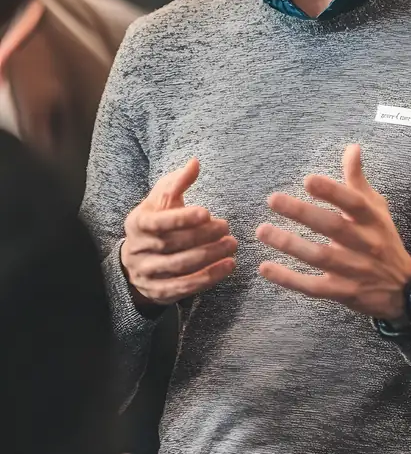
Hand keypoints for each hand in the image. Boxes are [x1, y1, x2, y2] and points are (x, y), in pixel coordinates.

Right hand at [121, 157, 236, 305]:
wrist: (135, 259)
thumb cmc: (155, 220)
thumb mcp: (161, 199)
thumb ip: (179, 181)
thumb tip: (195, 162)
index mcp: (138, 223)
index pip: (159, 222)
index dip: (182, 219)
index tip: (207, 212)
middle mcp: (139, 249)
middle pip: (173, 244)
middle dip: (203, 236)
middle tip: (227, 228)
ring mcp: (148, 273)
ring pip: (180, 267)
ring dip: (209, 257)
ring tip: (232, 245)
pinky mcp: (159, 291)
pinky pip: (185, 287)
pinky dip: (208, 277)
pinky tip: (227, 266)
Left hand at [256, 144, 410, 320]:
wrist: (403, 288)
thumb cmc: (383, 239)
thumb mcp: (376, 208)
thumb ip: (358, 180)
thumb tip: (352, 147)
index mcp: (372, 220)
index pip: (353, 203)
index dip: (332, 192)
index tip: (308, 180)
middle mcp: (364, 244)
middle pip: (332, 227)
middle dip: (302, 213)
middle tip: (273, 199)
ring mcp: (353, 270)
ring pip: (318, 257)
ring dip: (289, 244)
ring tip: (262, 230)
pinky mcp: (341, 292)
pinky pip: (312, 287)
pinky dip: (289, 279)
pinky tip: (266, 267)